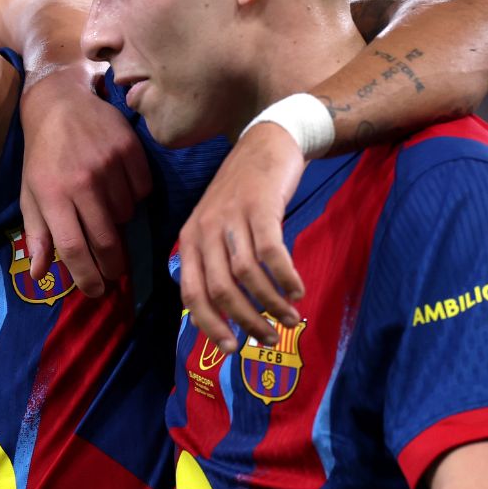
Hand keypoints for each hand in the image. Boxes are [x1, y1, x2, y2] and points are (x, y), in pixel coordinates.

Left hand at [19, 62, 151, 295]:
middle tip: (114, 273)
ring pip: (127, 216)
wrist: (60, 101)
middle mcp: (81, 181)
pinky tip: (118, 187)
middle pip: (106, 241)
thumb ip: (37, 235)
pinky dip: (134, 198)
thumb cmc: (42, 154)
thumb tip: (38, 276)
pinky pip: (142, 192)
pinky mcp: (130, 150)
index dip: (87, 277)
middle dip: (113, 266)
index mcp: (52, 195)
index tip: (96, 291)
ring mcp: (108, 164)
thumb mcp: (31, 194)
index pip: (73, 249)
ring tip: (105, 211)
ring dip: (119, 223)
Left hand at [178, 121, 305, 350]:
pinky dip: (285, 277)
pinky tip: (297, 290)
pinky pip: (272, 253)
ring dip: (271, 304)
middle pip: (221, 291)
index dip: (210, 326)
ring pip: (247, 276)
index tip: (233, 349)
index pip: (191, 295)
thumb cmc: (245, 192)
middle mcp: (205, 229)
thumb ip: (216, 263)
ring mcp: (232, 217)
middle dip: (246, 321)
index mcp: (190, 239)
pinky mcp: (261, 207)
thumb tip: (230, 314)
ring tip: (292, 319)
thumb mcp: (218, 226)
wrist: (267, 140)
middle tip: (269, 339)